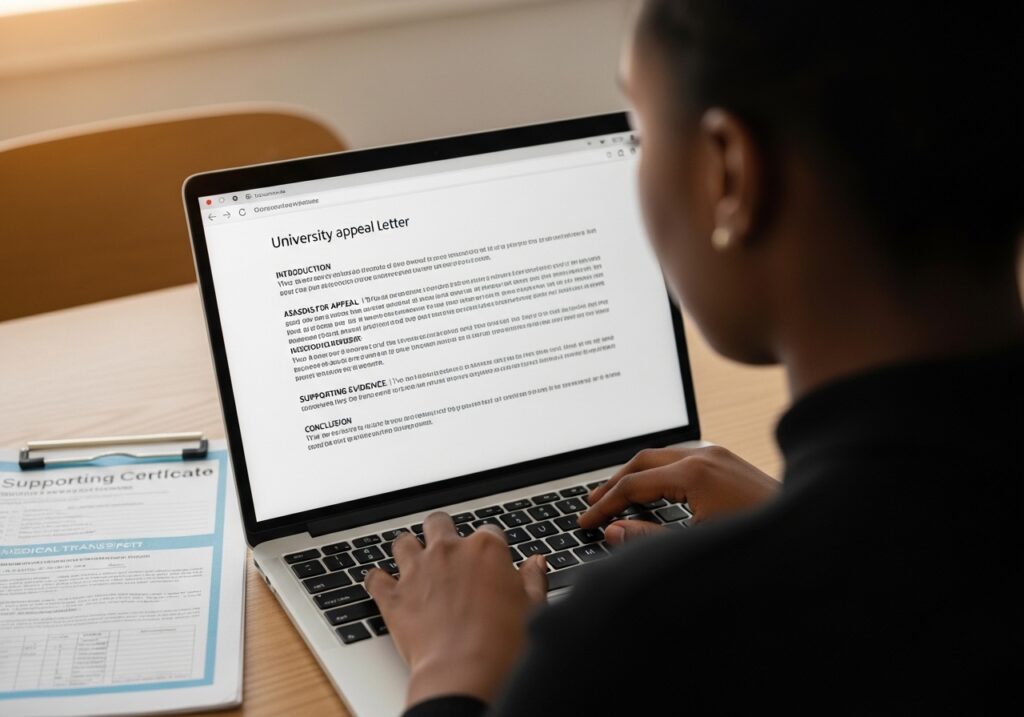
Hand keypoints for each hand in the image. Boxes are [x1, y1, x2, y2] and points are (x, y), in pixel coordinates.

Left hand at [365, 512, 548, 707]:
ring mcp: (417, 571)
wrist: (465, 673)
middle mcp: (448, 551)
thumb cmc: (504, 644)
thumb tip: (536, 563)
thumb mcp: (533, 607)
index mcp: (486, 549)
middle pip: (439, 523)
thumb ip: (533, 580)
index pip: (489, 532)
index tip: (491, 562)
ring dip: (409, 550)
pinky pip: (376, 578)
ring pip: (404, 542)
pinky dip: (378, 581)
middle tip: (447, 551)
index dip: (490, 547)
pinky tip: (384, 586)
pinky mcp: (394, 597)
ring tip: (414, 564)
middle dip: (442, 532)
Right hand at [578, 445, 778, 544]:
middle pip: (643, 460)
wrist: (810, 535)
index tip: (586, 523)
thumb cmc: (757, 543)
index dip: (605, 505)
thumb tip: (613, 531)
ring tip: (616, 496)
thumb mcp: (696, 546)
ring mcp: (719, 456)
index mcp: (694, 474)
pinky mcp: (729, 462)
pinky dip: (659, 473)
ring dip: (637, 475)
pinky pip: (683, 459)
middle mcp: (705, 457)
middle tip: (591, 504)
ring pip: (663, 457)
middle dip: (614, 482)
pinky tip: (655, 491)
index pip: (633, 485)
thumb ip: (649, 538)